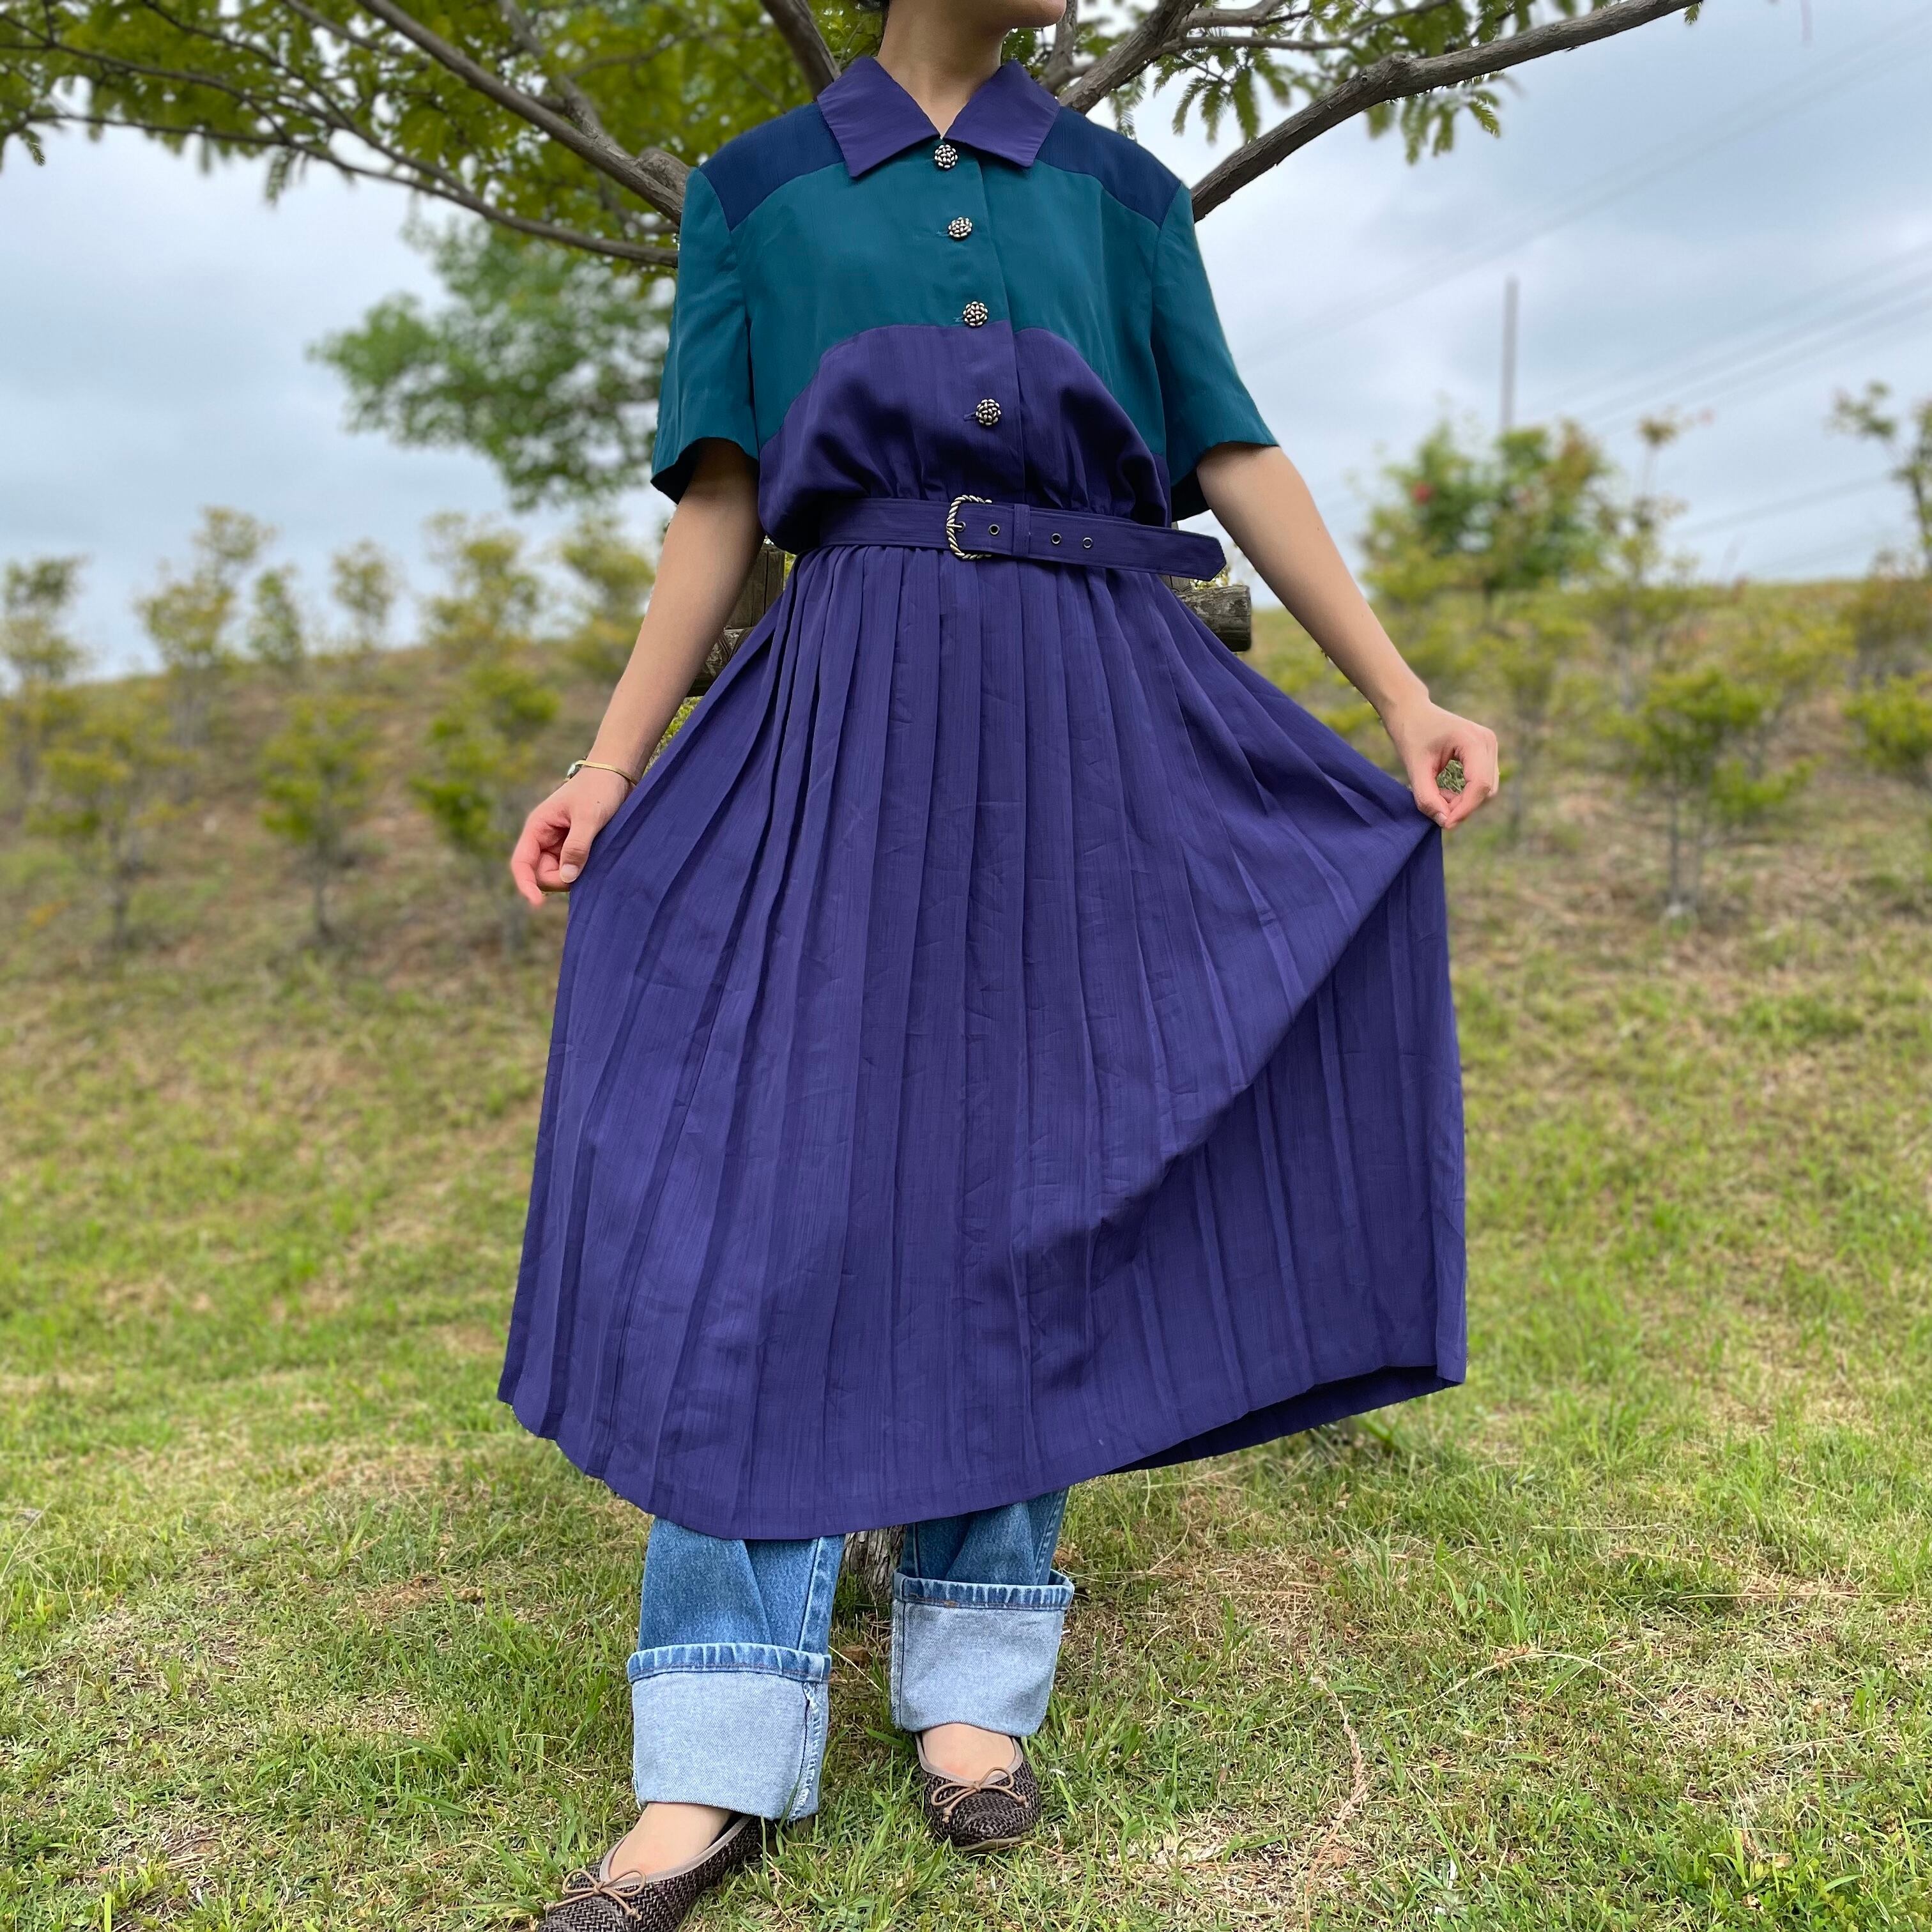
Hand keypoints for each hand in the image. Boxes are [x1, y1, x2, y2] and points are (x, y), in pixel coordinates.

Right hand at [509, 767, 633, 904]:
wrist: (616, 775)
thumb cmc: (599, 789)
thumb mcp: (589, 817)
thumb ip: (577, 846)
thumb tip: (567, 877)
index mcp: (538, 827)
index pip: (521, 863)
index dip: (525, 885)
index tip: (537, 905)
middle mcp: (544, 838)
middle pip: (541, 875)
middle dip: (560, 879)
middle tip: (587, 868)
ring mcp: (560, 845)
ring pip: (559, 875)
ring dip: (574, 876)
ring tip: (596, 856)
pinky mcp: (575, 848)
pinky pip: (573, 869)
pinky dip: (583, 872)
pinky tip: (598, 861)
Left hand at [1381, 696, 1499, 831]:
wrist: (1412, 712)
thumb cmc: (1411, 734)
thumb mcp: (1414, 768)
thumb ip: (1427, 797)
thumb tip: (1444, 822)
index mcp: (1473, 740)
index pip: (1480, 784)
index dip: (1464, 809)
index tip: (1445, 824)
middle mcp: (1488, 741)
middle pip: (1486, 789)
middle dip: (1463, 806)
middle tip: (1435, 807)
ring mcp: (1490, 746)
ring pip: (1487, 789)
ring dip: (1463, 801)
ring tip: (1437, 796)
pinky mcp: (1486, 752)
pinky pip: (1483, 782)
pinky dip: (1465, 794)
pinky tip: (1444, 791)